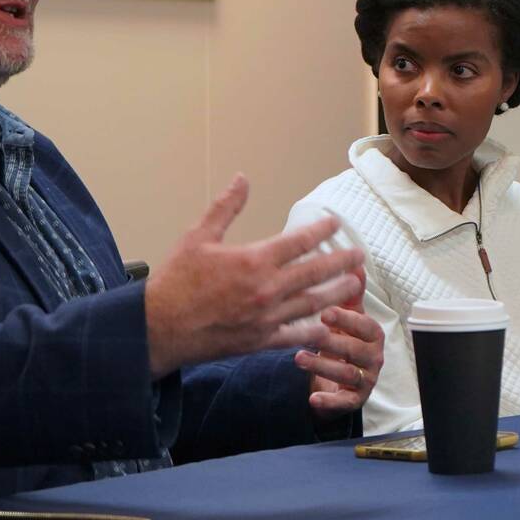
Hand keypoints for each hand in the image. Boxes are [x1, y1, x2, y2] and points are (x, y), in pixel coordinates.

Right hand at [144, 175, 365, 376]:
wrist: (160, 327)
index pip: (299, 241)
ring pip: (313, 303)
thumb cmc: (176, 281)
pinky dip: (315, 331)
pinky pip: (296, 336)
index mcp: (254, 260)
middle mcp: (267, 289)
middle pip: (316, 272)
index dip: (322, 231)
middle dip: (341, 262)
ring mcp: (267, 317)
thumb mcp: (198, 237)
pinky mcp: (261, 340)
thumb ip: (225, 208)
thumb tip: (242, 179)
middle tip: (360, 256)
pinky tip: (329, 325)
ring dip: (338, 292)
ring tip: (355, 284)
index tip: (336, 225)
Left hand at [298, 298, 384, 419]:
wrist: (340, 377)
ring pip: (347, 373)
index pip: (363, 325)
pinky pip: (345, 402)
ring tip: (298, 359)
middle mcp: (374, 356)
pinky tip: (313, 398)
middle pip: (354, 349)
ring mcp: (366, 379)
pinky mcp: (356, 399)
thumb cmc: (344, 340)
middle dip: (331, 342)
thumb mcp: (347, 317)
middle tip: (309, 336)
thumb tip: (356, 264)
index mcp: (373, 334)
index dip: (346, 319)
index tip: (324, 313)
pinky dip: (330, 402)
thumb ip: (351, 294)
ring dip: (322, 366)